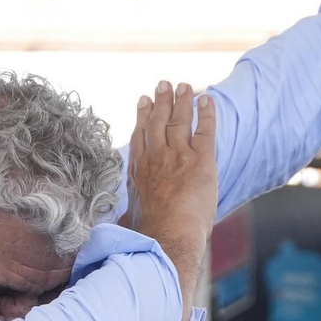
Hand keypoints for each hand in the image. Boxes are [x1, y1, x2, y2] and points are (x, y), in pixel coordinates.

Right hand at [122, 81, 217, 320]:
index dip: (142, 116)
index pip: (140, 136)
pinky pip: (204, 129)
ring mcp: (178, 156)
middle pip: (158, 122)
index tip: (142, 99)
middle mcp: (157, 158)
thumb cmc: (148, 237)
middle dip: (161, 100)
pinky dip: (206, 112)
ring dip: (181, 100)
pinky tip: (207, 99)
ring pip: (179, 120)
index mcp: (139, 170)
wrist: (168, 237)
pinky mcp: (201, 160)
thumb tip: (113, 232)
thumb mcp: (129, 223)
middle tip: (163, 84)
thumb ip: (124, 219)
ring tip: (183, 85)